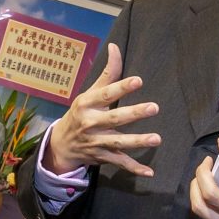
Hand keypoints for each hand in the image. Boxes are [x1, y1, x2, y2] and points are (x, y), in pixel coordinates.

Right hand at [41, 43, 161, 177]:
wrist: (61, 145)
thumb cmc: (80, 113)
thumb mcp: (89, 92)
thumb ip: (107, 73)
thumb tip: (115, 46)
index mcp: (86, 104)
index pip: (105, 94)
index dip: (121, 87)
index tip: (138, 81)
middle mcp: (90, 124)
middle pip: (114, 119)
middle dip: (133, 114)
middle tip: (154, 107)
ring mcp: (96, 142)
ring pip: (118, 143)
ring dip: (137, 142)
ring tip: (156, 139)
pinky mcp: (102, 157)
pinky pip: (119, 163)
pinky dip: (133, 169)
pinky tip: (149, 172)